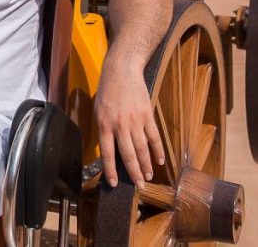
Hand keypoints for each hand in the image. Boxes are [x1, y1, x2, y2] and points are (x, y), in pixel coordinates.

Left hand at [94, 62, 163, 189]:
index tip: (113, 184)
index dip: (110, 170)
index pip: (108, 153)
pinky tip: (159, 161)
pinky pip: (153, 136)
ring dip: (146, 165)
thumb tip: (109, 150)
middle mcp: (120, 125)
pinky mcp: (147, 115)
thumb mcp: (98, 110)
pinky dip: (157, 150)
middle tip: (139, 187)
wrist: (121, 71)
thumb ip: (104, 130)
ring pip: (142, 148)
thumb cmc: (107, 91)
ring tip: (148, 177)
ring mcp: (135, 121)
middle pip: (128, 155)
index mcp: (104, 125)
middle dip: (134, 173)